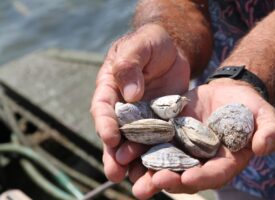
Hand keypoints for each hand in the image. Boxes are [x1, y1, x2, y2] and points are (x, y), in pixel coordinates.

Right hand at [90, 23, 190, 181]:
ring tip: (137, 182)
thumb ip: (130, 65)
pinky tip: (161, 170)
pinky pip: (158, 141)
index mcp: (110, 88)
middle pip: (115, 133)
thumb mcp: (140, 45)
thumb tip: (130, 94)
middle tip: (115, 173)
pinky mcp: (160, 122)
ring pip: (135, 142)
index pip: (103, 109)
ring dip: (134, 162)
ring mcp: (142, 117)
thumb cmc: (151, 42)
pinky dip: (158, 155)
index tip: (111, 138)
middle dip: (114, 154)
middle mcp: (122, 107)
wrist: (172, 50)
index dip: (105, 124)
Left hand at [119, 78, 274, 198]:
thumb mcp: (264, 115)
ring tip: (130, 178)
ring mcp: (183, 148)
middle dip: (166, 181)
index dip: (202, 178)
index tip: (186, 179)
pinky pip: (154, 143)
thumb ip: (269, 132)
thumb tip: (265, 148)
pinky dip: (140, 148)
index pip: (215, 174)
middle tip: (147, 187)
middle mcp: (201, 160)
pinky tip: (125, 151)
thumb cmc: (248, 105)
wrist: (226, 92)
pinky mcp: (169, 134)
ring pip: (164, 163)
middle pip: (184, 175)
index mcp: (225, 160)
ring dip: (146, 172)